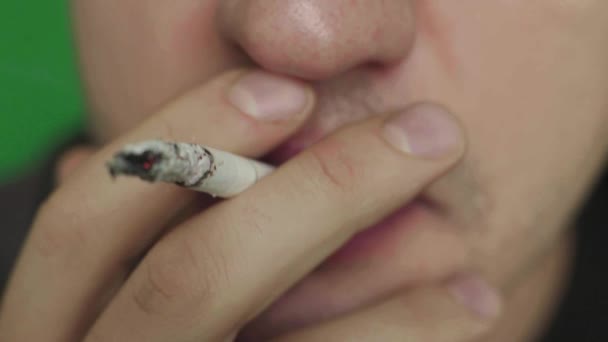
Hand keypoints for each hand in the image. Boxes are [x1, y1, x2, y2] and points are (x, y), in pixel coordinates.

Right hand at [0, 70, 499, 340]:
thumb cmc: (155, 325)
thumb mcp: (119, 285)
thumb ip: (139, 225)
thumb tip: (126, 143)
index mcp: (49, 321)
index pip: (83, 221)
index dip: (179, 139)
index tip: (289, 93)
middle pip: (193, 279)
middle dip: (321, 193)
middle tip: (430, 135)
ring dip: (394, 314)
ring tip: (475, 281)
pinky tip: (457, 319)